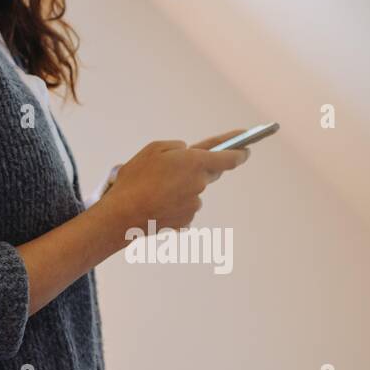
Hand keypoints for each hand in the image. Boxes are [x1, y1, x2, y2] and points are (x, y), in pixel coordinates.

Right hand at [100, 130, 250, 232]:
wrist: (122, 215)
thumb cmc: (135, 179)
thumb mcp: (154, 149)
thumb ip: (178, 147)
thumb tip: (187, 154)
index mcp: (195, 163)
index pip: (229, 157)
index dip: (240, 152)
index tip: (247, 150)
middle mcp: (200, 184)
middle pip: (209, 174)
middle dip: (198, 170)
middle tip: (179, 169)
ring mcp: (194, 205)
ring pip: (194, 192)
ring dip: (181, 188)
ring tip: (155, 189)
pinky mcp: (186, 221)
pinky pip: (184, 208)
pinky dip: (174, 205)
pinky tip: (156, 204)